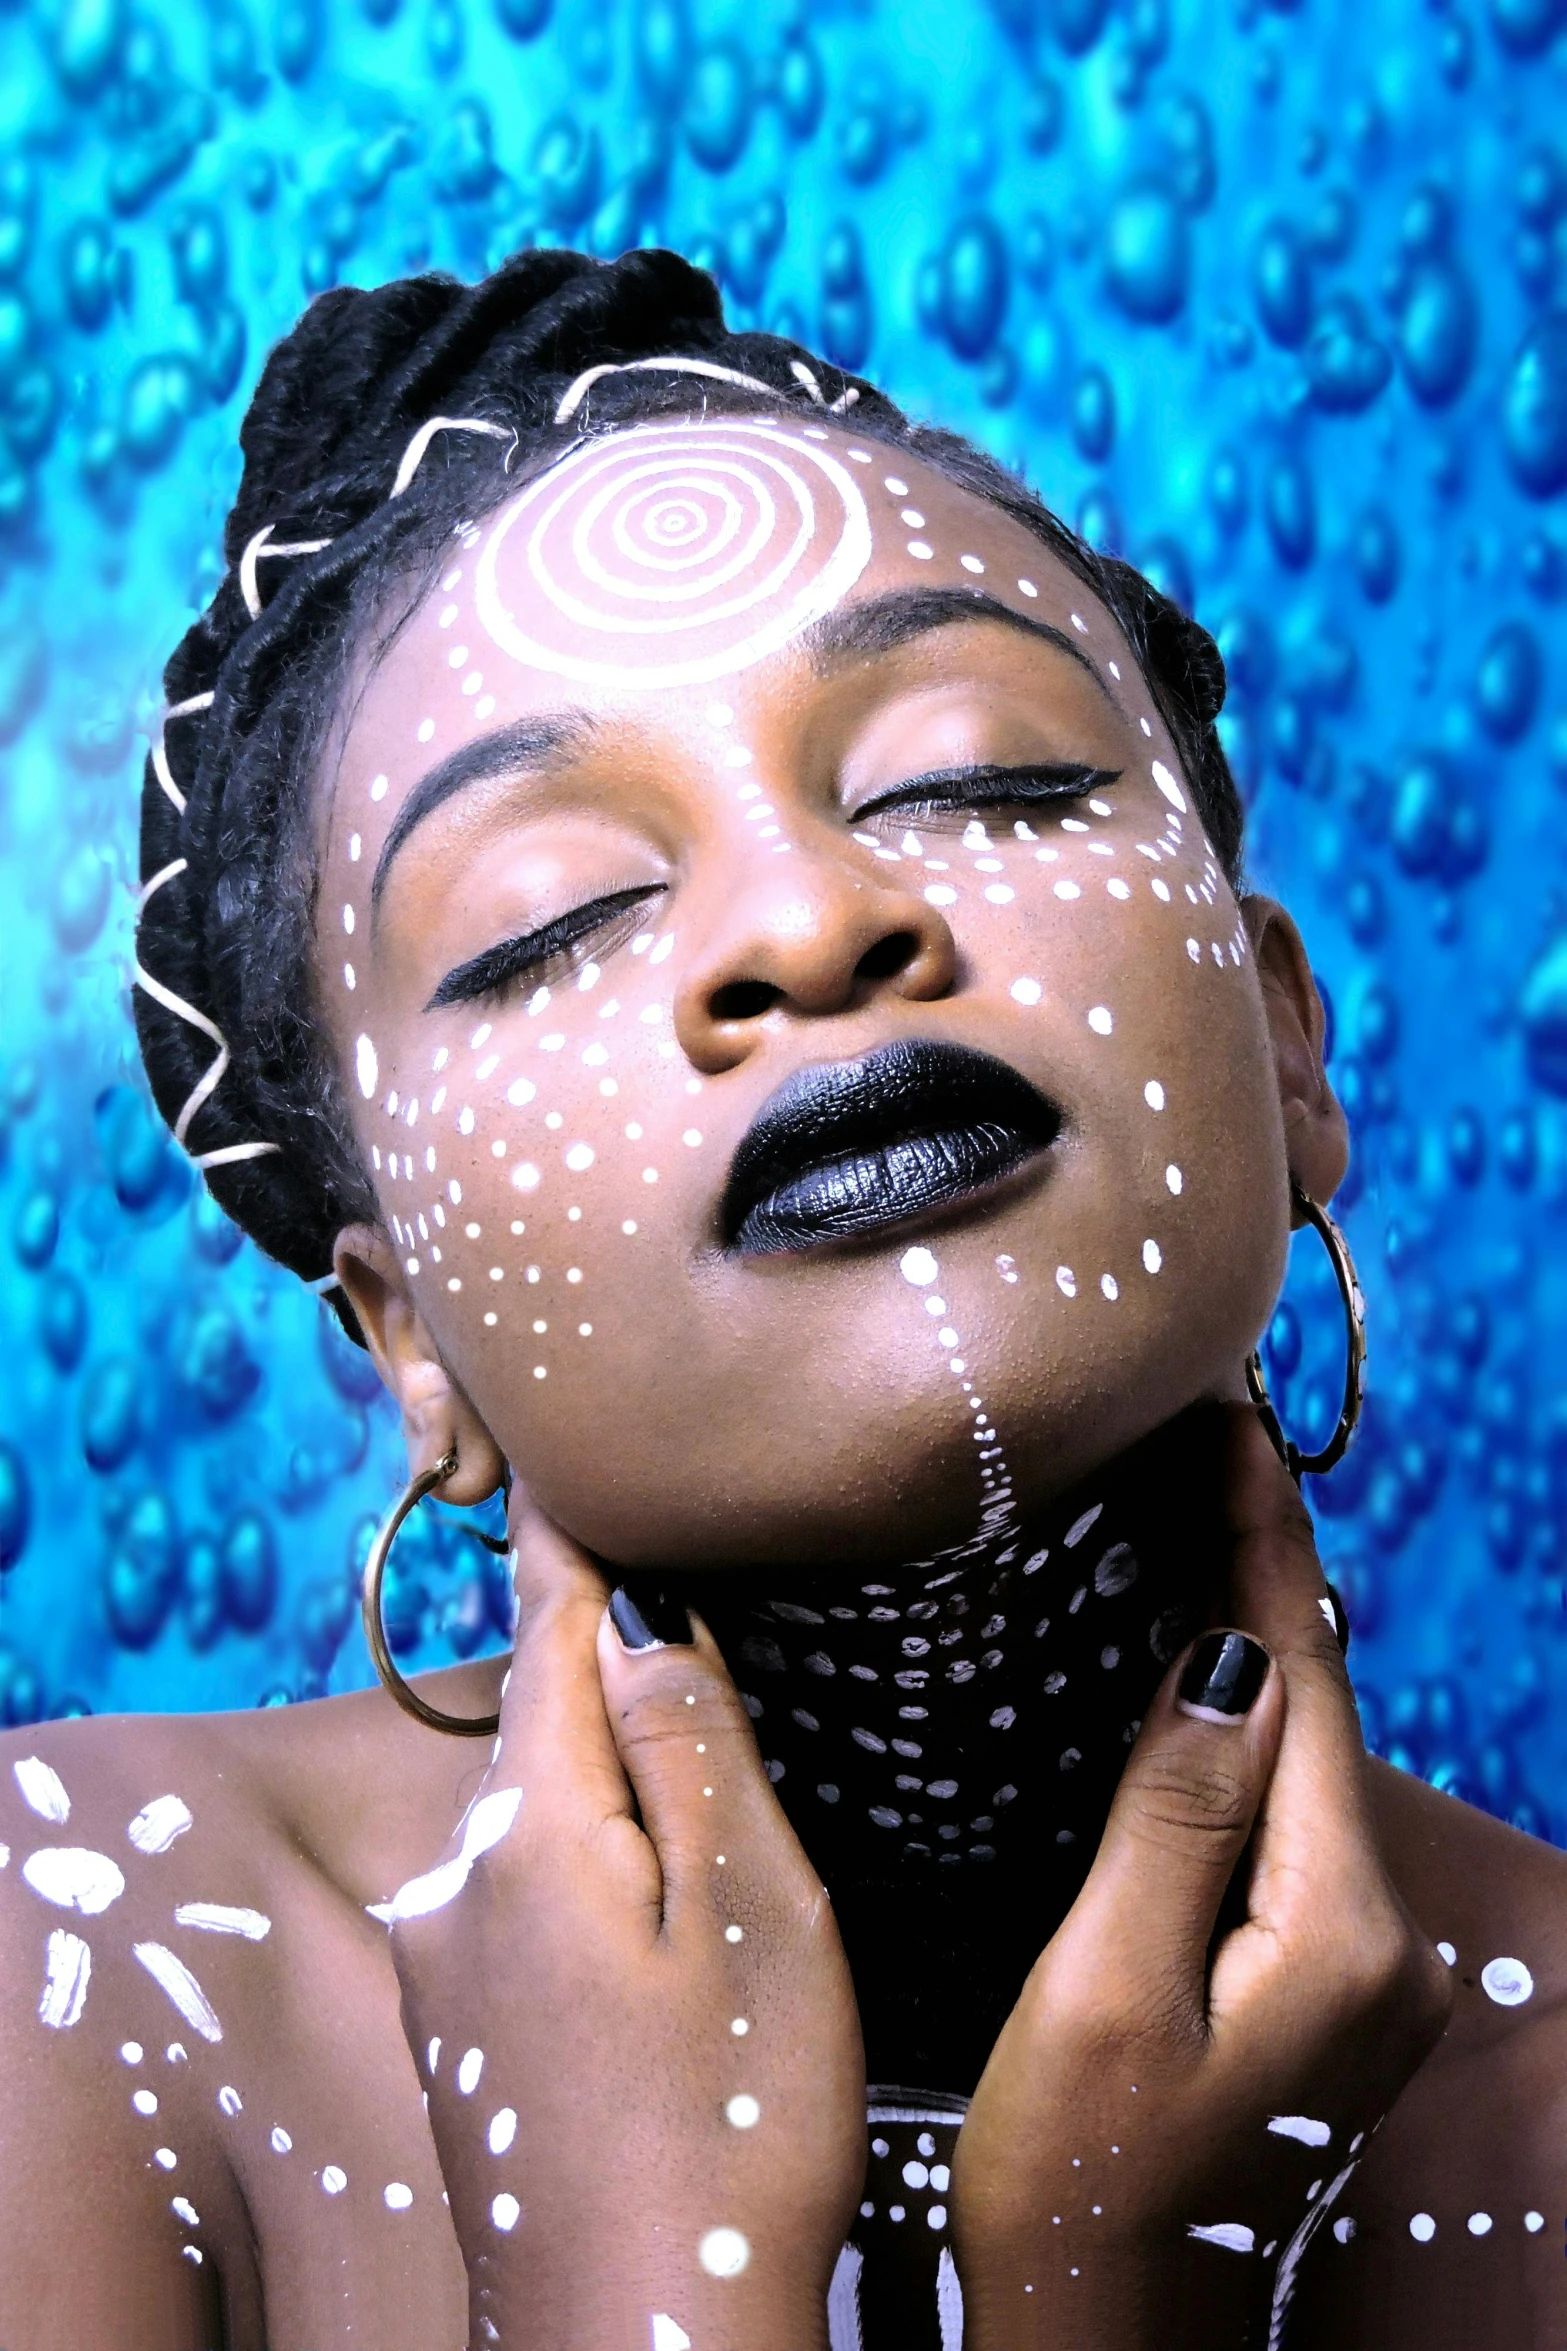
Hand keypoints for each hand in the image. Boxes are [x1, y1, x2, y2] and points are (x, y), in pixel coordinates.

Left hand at [385, 1507, 864, 2350]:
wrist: (643, 2346)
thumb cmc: (729, 2137)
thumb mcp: (753, 1917)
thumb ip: (693, 1749)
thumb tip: (638, 1626)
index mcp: (528, 1832)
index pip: (549, 1630)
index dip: (575, 1537)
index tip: (570, 1447)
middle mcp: (456, 1882)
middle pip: (546, 1723)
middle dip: (618, 1676)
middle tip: (721, 1630)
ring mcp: (446, 1965)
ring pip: (542, 1813)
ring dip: (616, 1786)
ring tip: (718, 1812)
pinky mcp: (462, 2034)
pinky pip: (528, 1893)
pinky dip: (593, 1868)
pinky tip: (663, 1930)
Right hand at [951, 1407, 1452, 2350]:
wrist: (1104, 2348)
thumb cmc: (1074, 2189)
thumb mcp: (1104, 1991)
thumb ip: (1175, 1814)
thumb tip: (1230, 1651)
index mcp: (1337, 1926)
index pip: (1305, 1678)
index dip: (1261, 1540)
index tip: (1225, 1420)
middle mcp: (1381, 1939)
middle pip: (1320, 1705)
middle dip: (1264, 1566)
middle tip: (1200, 1437)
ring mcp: (1361, 1968)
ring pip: (1306, 1755)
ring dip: (1258, 1634)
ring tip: (1194, 1515)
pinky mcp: (1318, 1986)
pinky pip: (1287, 1813)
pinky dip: (1248, 1722)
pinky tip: (1206, 1670)